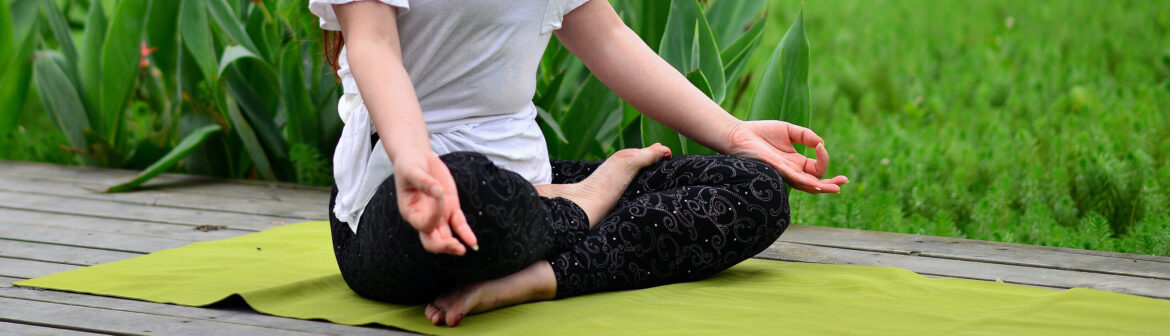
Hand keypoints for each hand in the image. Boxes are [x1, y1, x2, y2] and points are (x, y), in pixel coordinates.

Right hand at [393, 151, 477, 254]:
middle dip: (443, 245)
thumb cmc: (410, 165)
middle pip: (431, 241)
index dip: (434, 214)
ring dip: (454, 246)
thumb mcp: (412, 171)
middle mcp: (424, 218)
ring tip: (464, 249)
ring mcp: (438, 215)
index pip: (424, 224)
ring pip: (445, 238)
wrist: (417, 158)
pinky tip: (473, 243)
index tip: (439, 194)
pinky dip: (465, 234)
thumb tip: (438, 191)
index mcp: (411, 212)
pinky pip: (459, 225)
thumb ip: (424, 182)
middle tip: (455, 245)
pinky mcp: (451, 209)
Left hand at [725, 120, 848, 193]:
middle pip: (816, 182)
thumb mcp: (789, 130)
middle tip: (844, 181)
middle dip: (831, 184)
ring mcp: (784, 173)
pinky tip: (818, 184)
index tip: (819, 145)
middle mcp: (791, 171)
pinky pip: (795, 179)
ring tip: (837, 187)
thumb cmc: (760, 132)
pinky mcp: (777, 170)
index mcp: (795, 163)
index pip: (817, 168)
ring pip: (807, 185)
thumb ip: (806, 135)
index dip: (823, 158)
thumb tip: (821, 143)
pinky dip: (808, 182)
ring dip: (823, 187)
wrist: (738, 134)